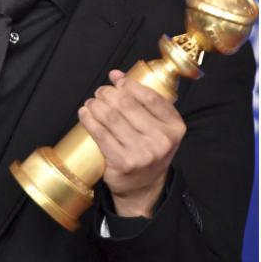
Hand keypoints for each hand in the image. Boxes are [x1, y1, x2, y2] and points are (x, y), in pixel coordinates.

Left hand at [78, 70, 184, 217]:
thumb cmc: (150, 151)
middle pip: (128, 106)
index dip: (130, 85)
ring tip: (92, 102)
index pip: (152, 98)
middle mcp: (162, 140)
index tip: (118, 81)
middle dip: (109, 94)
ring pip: (111, 118)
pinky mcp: (123, 162)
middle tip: (101, 92)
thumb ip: (145, 102)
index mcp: (175, 127)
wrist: (143, 186)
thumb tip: (117, 75)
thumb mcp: (160, 127)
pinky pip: (101, 135)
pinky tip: (85, 113)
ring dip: (96, 105)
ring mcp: (143, 153)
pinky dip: (89, 120)